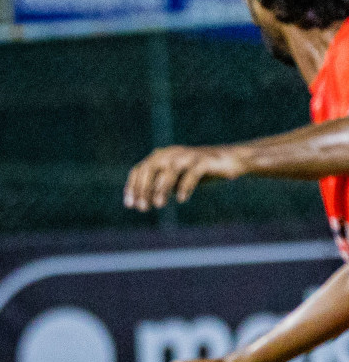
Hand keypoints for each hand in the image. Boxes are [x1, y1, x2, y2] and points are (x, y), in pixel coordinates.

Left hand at [125, 145, 244, 211]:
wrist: (231, 160)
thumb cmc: (198, 172)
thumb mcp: (175, 180)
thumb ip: (158, 187)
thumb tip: (140, 202)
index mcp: (161, 156)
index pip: (140, 170)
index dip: (132, 187)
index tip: (130, 205)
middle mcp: (172, 153)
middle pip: (150, 168)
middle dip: (144, 189)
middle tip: (143, 208)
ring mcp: (188, 155)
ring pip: (169, 169)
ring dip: (161, 188)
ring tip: (159, 205)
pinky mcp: (205, 161)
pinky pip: (192, 173)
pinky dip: (185, 186)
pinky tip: (182, 199)